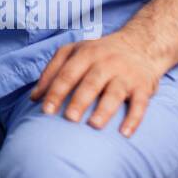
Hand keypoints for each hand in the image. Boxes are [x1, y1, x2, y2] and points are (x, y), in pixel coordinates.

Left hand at [29, 30, 167, 136]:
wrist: (140, 44)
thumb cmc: (99, 53)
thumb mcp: (74, 52)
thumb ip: (53, 71)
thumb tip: (34, 98)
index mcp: (85, 53)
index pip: (67, 73)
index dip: (55, 91)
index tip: (45, 110)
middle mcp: (106, 62)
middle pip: (90, 82)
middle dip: (79, 100)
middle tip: (68, 118)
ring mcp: (125, 74)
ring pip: (114, 92)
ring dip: (104, 109)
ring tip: (94, 125)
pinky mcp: (143, 86)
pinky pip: (140, 104)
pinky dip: (134, 119)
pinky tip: (125, 133)